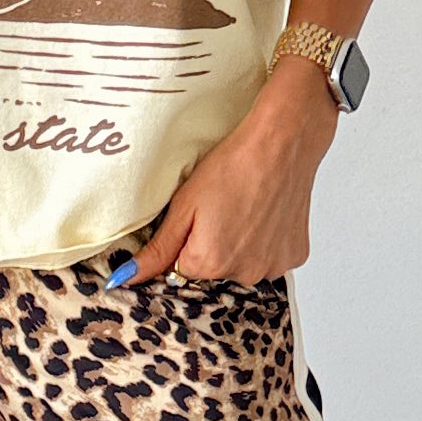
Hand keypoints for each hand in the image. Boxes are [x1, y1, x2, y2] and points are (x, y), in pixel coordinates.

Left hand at [115, 58, 336, 285]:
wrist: (281, 143)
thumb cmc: (233, 165)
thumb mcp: (184, 205)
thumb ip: (157, 249)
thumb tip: (127, 277)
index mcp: (209, 263)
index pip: (181, 270)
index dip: (185, 240)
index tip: (198, 216)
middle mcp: (243, 273)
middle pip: (214, 270)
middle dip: (212, 246)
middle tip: (222, 208)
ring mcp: (273, 266)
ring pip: (243, 264)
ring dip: (240, 246)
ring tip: (244, 208)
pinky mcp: (295, 255)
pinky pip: (270, 258)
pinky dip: (266, 242)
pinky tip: (264, 213)